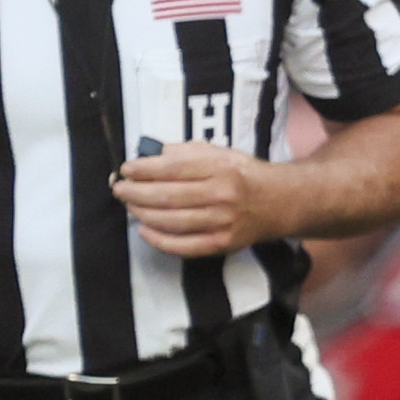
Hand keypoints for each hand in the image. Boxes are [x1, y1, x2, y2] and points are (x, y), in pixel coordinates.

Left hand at [112, 140, 275, 258]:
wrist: (281, 202)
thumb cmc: (243, 175)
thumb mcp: (221, 153)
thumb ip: (187, 152)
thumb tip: (151, 154)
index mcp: (221, 167)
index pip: (173, 168)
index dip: (144, 169)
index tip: (126, 169)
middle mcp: (222, 194)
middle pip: (166, 196)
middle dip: (135, 192)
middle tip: (119, 189)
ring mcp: (222, 222)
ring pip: (170, 221)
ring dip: (142, 213)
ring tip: (129, 205)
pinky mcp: (222, 244)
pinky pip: (182, 246)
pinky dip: (158, 240)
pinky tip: (144, 230)